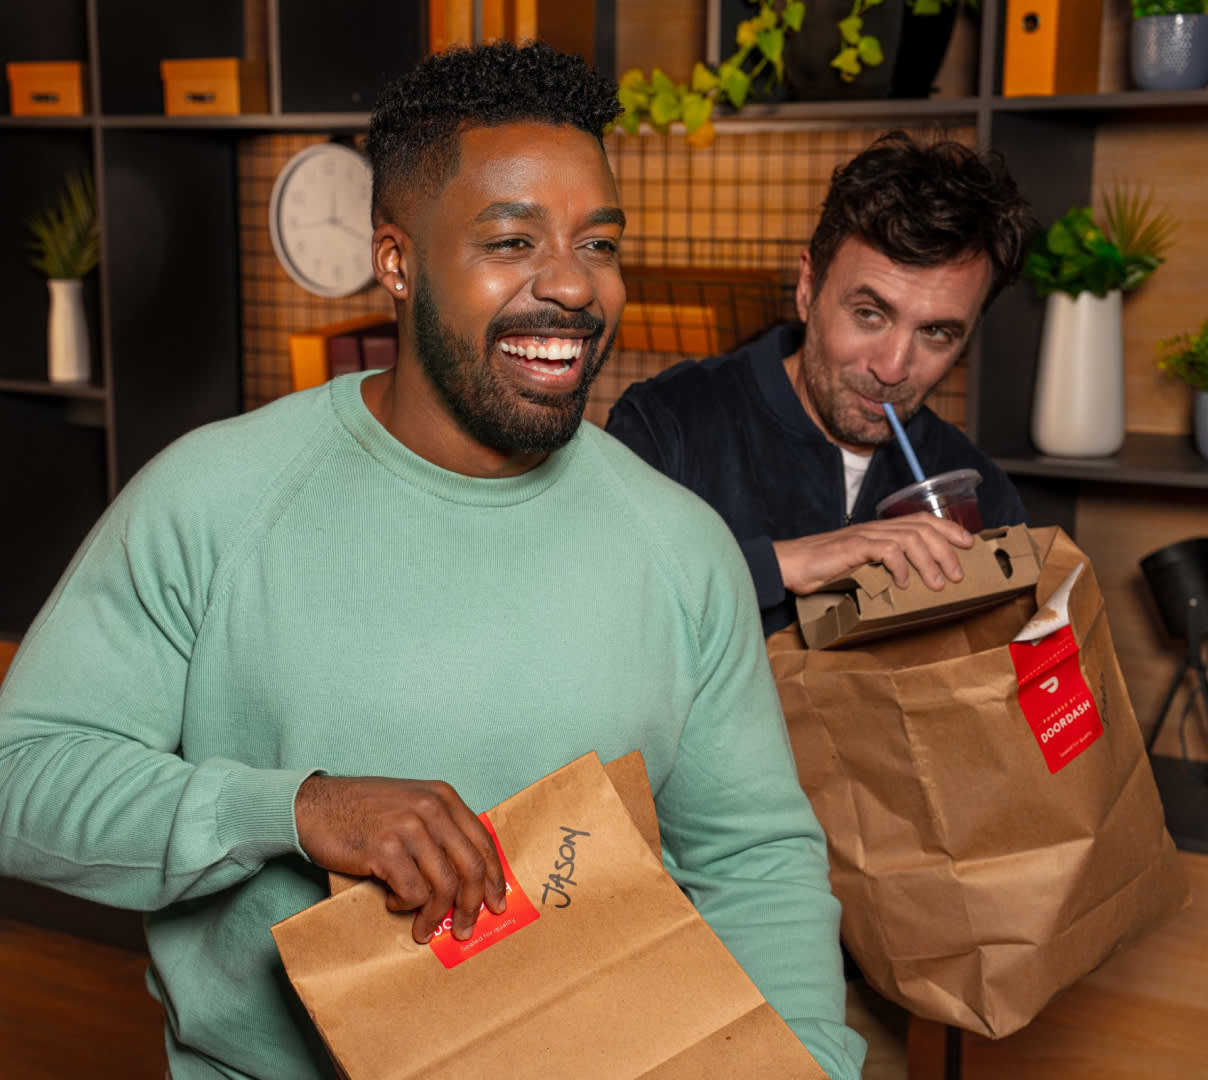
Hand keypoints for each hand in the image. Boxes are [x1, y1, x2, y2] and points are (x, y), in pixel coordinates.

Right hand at [294, 775, 506, 943]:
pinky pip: (413, 892)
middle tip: (466, 929)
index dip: (494, 878)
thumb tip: (468, 877)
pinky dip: (407, 905)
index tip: (496, 903)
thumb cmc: (362, 810)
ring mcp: (409, 827)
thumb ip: (439, 829)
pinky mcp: (385, 849)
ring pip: (444, 885)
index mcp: (443, 797)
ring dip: (437, 915)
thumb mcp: (411, 804)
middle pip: (471, 867)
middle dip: (473, 905)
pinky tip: (394, 902)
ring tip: (425, 929)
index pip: (483, 842)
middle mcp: (431, 808)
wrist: (314, 805)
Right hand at [773, 513, 974, 595]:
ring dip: (929, 561)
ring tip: (938, 584)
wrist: (789, 564)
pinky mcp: (853, 547)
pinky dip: (900, 567)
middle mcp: (875, 528)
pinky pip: (886, 550)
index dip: (948, 528)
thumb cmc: (821, 568)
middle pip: (922, 527)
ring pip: (910, 538)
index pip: (921, 520)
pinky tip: (903, 583)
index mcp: (878, 530)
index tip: (968, 543)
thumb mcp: (858, 565)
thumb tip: (908, 583)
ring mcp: (864, 536)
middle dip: (946, 549)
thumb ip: (880, 567)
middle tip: (958, 574)